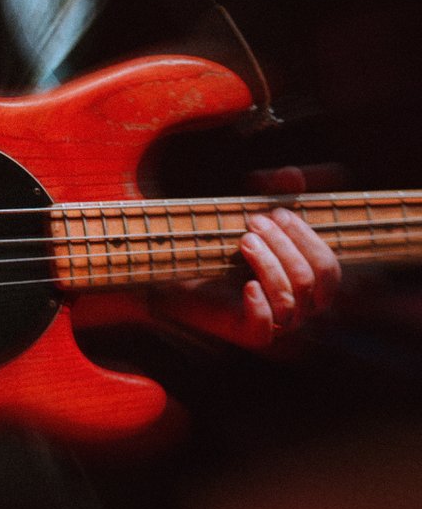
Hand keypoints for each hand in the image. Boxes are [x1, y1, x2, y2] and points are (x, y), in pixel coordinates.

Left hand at [155, 165, 341, 349]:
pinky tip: (246, 285)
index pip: (328, 268)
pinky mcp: (249, 334)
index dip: (307, 239)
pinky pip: (266, 330)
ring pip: (290, 301)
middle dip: (285, 247)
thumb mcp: (250, 212)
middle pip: (311, 281)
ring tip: (243, 241)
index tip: (277, 212)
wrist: (180, 270)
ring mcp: (275, 323)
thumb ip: (274, 192)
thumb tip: (292, 174)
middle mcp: (299, 306)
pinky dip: (260, 307)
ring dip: (269, 266)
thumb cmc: (224, 242)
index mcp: (309, 282)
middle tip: (254, 223)